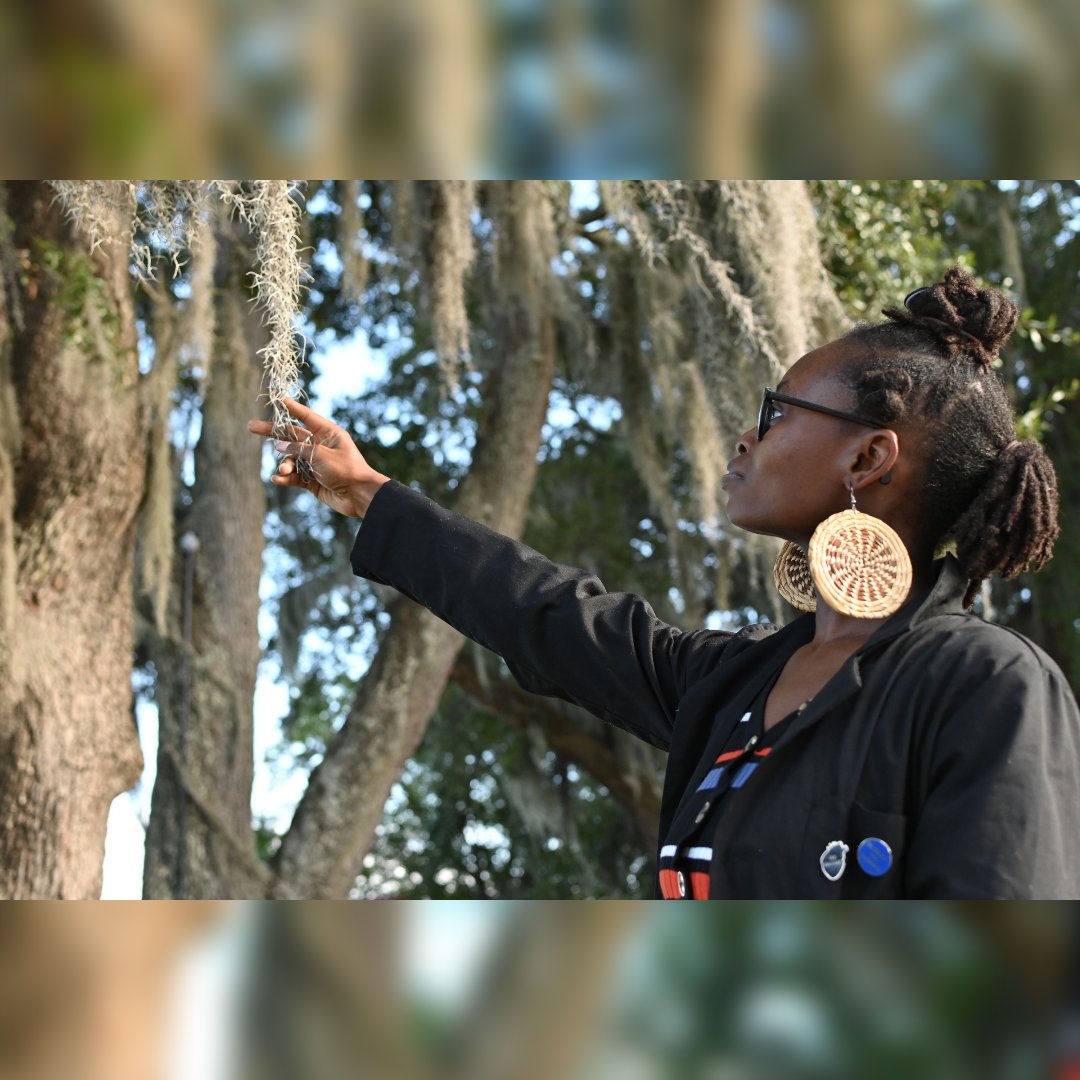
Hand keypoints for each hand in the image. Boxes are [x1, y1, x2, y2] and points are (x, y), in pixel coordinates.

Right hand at [247, 397, 389, 517]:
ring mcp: (315, 463)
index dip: (292, 408)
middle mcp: (320, 446)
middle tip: (251, 427)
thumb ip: (299, 449)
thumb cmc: (345, 470)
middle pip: (292, 436)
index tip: (278, 399)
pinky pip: (295, 476)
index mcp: (328, 434)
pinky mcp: (313, 480)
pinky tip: (278, 479)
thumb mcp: (320, 455)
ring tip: (283, 470)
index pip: (306, 417)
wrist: (359, 496)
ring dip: (285, 464)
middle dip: (273, 432)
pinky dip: (286, 478)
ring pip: (291, 459)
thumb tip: (281, 446)